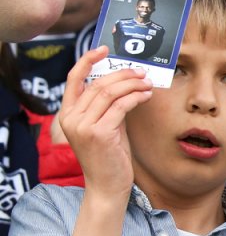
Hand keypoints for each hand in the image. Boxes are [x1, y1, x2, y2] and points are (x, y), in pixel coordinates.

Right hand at [57, 47, 152, 197]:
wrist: (107, 185)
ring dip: (132, 84)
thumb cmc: (109, 156)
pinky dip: (136, 97)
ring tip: (147, 82)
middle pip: (98, 84)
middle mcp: (71, 119)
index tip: (104, 49)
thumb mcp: (106, 125)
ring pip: (109, 93)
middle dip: (123, 74)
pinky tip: (146, 95)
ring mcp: (83, 126)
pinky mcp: (99, 133)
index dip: (88, 61)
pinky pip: (120, 106)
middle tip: (141, 71)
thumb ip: (110, 106)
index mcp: (68, 114)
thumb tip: (127, 83)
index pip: (74, 80)